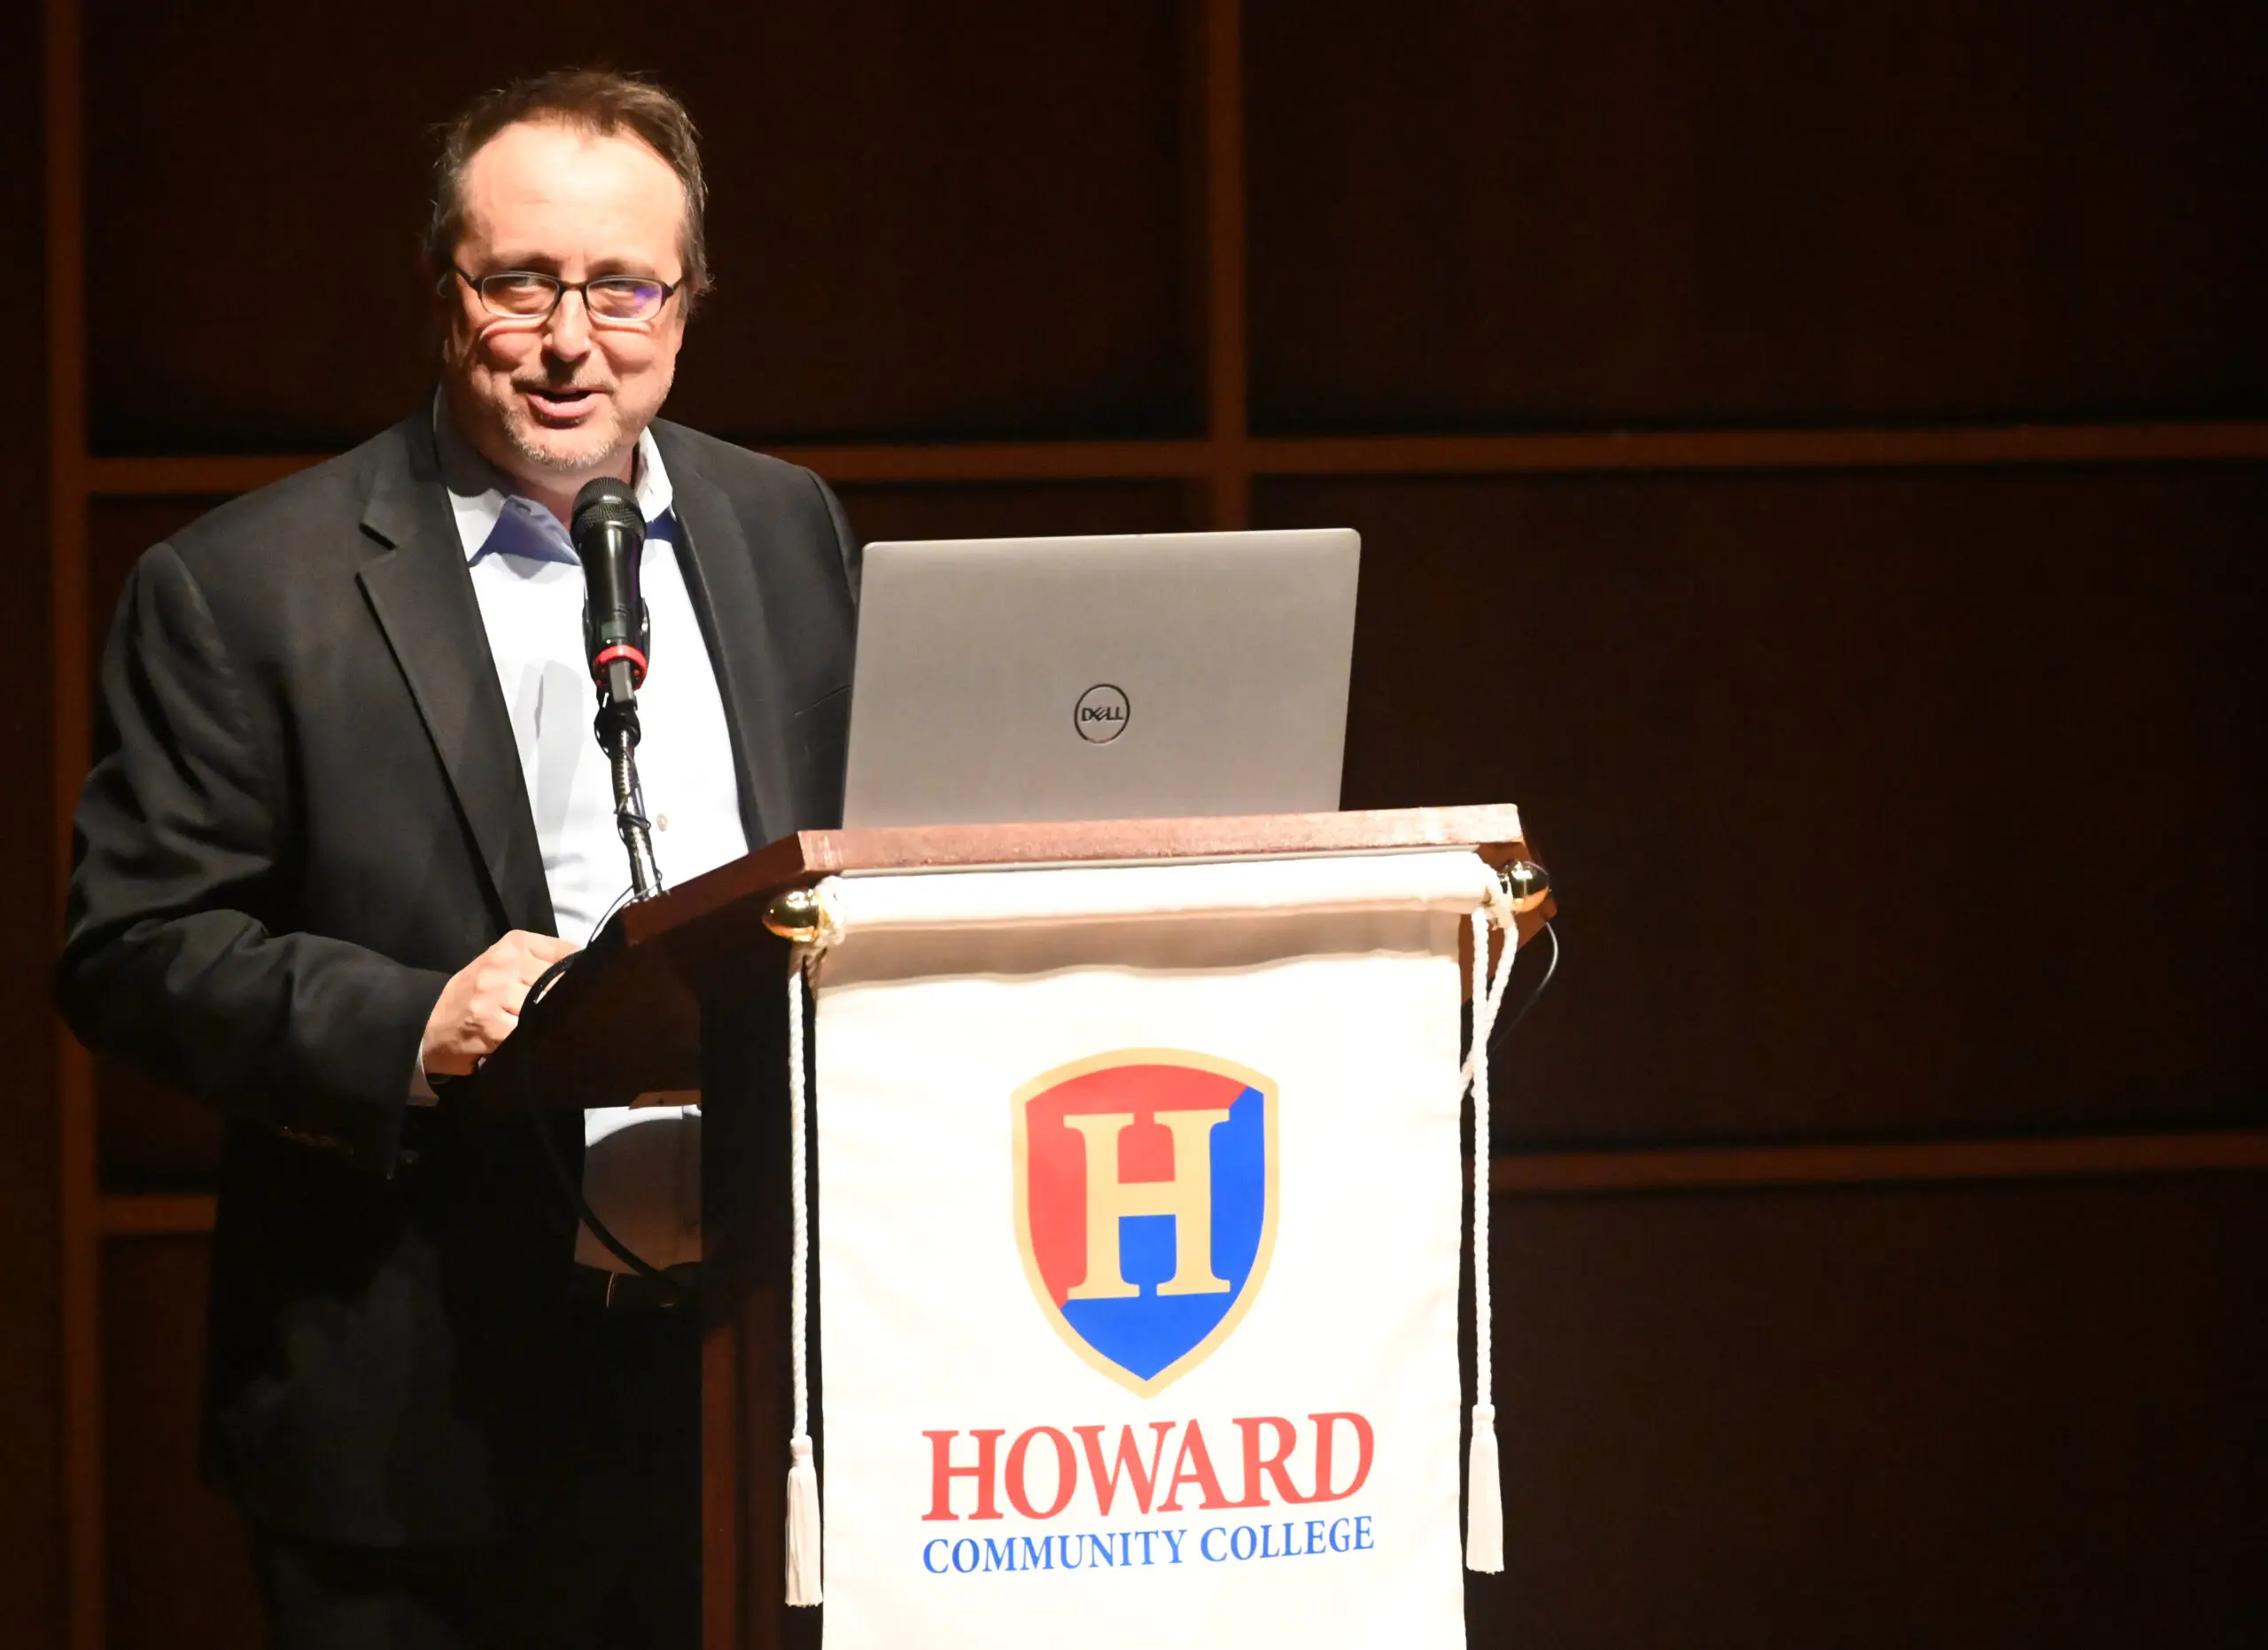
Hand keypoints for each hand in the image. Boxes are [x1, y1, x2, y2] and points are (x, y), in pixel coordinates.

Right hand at [420, 930, 580, 1079]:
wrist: (429, 1022)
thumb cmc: (477, 993)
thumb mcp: (508, 965)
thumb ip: (545, 962)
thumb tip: (589, 968)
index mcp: (514, 944)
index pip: (564, 954)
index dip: (580, 975)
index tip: (588, 989)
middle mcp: (503, 963)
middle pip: (557, 984)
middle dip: (565, 1003)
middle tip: (568, 1016)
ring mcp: (493, 993)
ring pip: (543, 1009)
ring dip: (547, 1024)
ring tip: (543, 1031)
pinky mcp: (487, 1023)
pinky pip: (524, 1033)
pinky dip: (529, 1041)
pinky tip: (526, 1044)